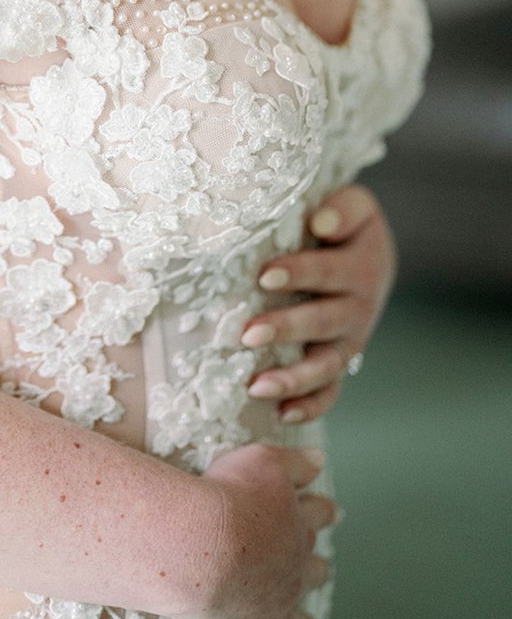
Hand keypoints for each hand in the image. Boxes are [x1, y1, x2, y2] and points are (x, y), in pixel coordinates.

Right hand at [195, 443, 335, 618]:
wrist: (201, 544)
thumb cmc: (228, 498)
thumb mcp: (263, 461)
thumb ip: (295, 462)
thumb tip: (320, 460)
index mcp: (296, 520)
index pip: (316, 512)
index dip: (322, 508)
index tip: (330, 509)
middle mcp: (294, 558)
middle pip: (313, 554)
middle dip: (316, 549)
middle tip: (322, 555)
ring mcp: (281, 591)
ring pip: (304, 588)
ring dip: (310, 580)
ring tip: (314, 578)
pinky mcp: (263, 618)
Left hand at [242, 184, 395, 422]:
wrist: (370, 253)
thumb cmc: (345, 223)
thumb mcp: (356, 205)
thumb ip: (343, 208)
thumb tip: (321, 223)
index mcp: (363, 266)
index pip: (328, 271)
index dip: (298, 273)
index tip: (264, 275)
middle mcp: (360, 308)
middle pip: (323, 321)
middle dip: (286, 329)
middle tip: (248, 333)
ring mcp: (351, 340)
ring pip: (326, 365)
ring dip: (293, 378)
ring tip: (256, 386)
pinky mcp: (341, 361)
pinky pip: (331, 391)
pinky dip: (310, 406)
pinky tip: (282, 414)